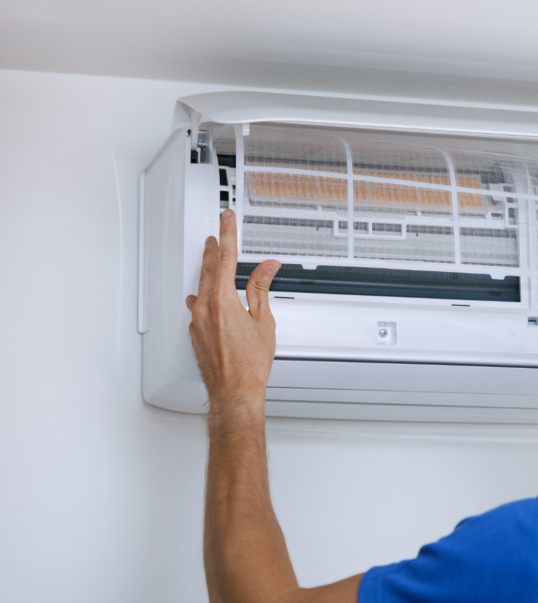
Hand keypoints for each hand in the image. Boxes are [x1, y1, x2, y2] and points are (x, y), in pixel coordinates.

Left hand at [185, 209, 280, 411]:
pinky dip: (202, 296)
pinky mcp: (196, 334)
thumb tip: (266, 268)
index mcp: (222, 302)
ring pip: (200, 287)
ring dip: (207, 270)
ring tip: (211, 257)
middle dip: (214, 248)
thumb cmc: (250, 365)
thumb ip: (261, 289)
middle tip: (217, 232)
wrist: (234, 392)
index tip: (226, 219)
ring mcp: (197, 322)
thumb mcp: (263, 321)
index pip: (225, 259)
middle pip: (208, 269)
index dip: (228, 235)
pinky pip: (196, 307)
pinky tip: (202, 296)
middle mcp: (205, 309)